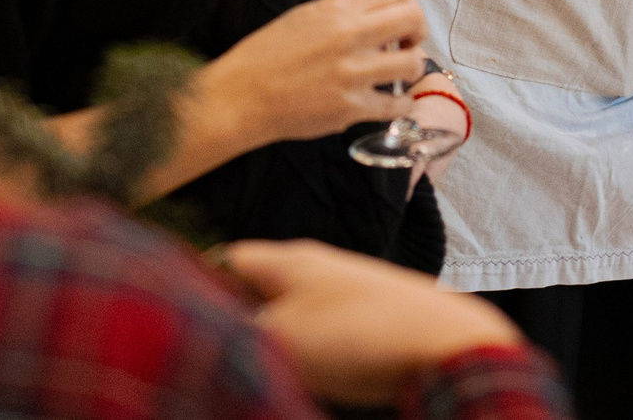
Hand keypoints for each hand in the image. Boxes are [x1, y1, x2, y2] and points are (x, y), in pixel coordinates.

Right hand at [194, 0, 430, 148]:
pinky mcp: (350, 109)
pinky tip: (394, 101)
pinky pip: (396, 105)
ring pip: (412, 64)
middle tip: (408, 43)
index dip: (409, 4)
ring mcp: (352, 74)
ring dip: (412, 68)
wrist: (241, 96)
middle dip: (418, 32)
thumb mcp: (305, 16)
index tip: (404, 19)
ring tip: (399, 73)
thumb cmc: (267, 54)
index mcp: (337, 9)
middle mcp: (349, 37)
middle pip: (413, 21)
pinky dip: (401, 104)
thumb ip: (345, 12)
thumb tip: (380, 14)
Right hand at [223, 239, 522, 405]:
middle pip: (257, 287)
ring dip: (274, 340)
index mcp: (287, 259)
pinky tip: (310, 374)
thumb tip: (212, 335)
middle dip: (238, 319)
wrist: (446, 344)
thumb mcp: (281, 339)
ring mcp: (346, 289)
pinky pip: (321, 330)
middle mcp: (315, 265)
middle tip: (226, 356)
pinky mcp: (371, 316)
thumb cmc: (359, 336)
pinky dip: (308, 351)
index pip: (225, 259)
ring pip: (290, 312)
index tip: (186, 322)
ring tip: (268, 370)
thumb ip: (238, 333)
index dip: (199, 288)